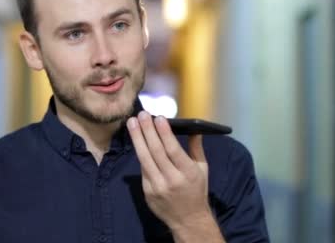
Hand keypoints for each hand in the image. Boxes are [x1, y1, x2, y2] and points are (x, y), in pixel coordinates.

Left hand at [126, 111, 212, 230]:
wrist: (188, 220)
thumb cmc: (197, 191)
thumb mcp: (203, 169)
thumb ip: (196, 148)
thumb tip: (195, 128)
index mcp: (188, 173)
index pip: (173, 150)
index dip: (164, 133)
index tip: (158, 117)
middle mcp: (172, 180)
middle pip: (156, 152)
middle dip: (147, 131)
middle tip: (141, 115)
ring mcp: (157, 187)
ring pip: (144, 159)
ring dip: (137, 139)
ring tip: (132, 123)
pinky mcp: (147, 192)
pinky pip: (142, 169)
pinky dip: (140, 153)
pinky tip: (136, 140)